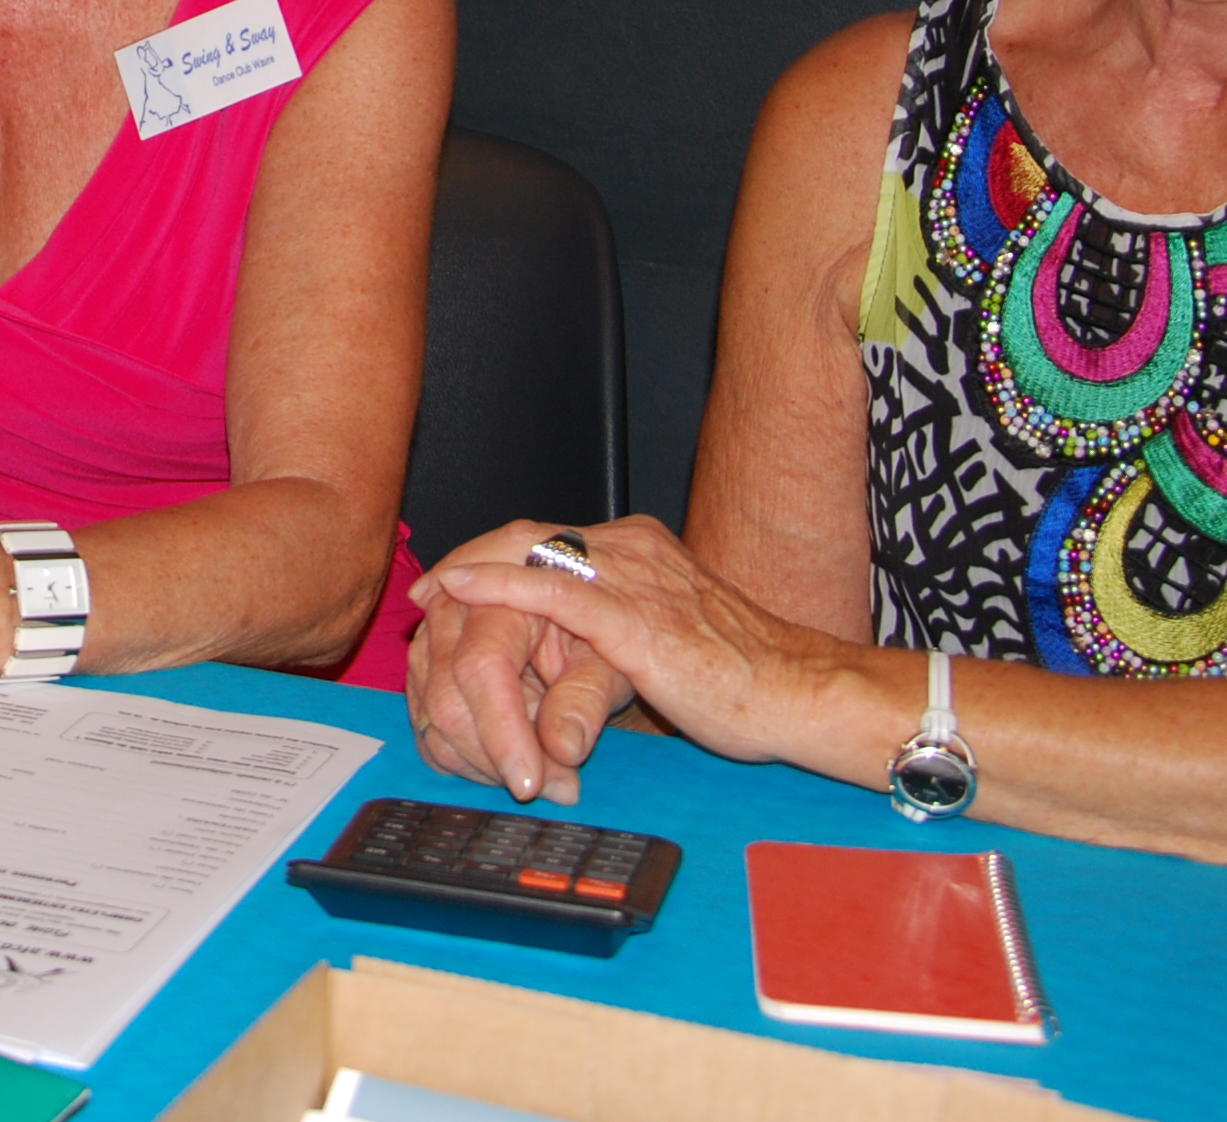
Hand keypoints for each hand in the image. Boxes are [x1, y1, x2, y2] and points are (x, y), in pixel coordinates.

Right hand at [403, 520, 633, 802]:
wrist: (569, 606)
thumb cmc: (594, 628)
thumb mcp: (608, 658)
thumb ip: (586, 698)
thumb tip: (564, 748)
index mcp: (498, 593)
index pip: (482, 669)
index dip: (503, 733)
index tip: (531, 784)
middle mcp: (449, 612)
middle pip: (449, 704)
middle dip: (499, 760)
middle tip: (558, 785)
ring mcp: (428, 644)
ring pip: (435, 725)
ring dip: (489, 766)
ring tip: (548, 774)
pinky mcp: (422, 674)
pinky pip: (429, 733)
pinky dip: (471, 762)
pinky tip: (515, 760)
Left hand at [413, 515, 845, 769]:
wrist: (797, 692)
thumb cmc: (742, 678)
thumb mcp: (667, 638)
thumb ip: (619, 632)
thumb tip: (576, 653)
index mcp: (642, 550)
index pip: (551, 536)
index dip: (495, 552)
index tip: (454, 576)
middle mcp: (634, 550)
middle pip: (531, 534)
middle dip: (473, 555)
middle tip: (429, 585)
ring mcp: (637, 578)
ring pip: (535, 554)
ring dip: (477, 574)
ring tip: (434, 591)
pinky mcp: (638, 619)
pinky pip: (555, 591)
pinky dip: (502, 587)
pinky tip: (466, 591)